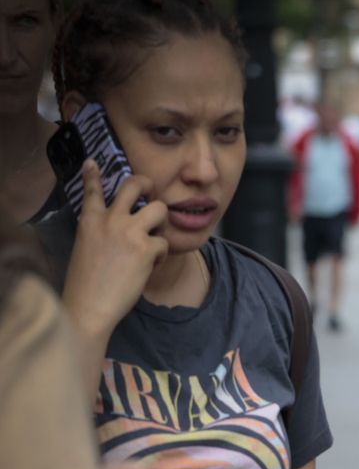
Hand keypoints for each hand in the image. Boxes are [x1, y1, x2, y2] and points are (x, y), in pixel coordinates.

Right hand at [61, 161, 168, 337]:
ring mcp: (129, 231)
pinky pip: (164, 242)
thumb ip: (99, 231)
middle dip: (148, 185)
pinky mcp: (146, 248)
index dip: (93, 174)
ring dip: (162, 221)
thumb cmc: (87, 284)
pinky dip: (160, 255)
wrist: (90, 305)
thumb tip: (116, 226)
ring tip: (155, 237)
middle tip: (153, 193)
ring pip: (159, 209)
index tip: (93, 162)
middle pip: (135, 186)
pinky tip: (149, 266)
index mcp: (90, 220)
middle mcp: (110, 220)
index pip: (92, 190)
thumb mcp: (85, 248)